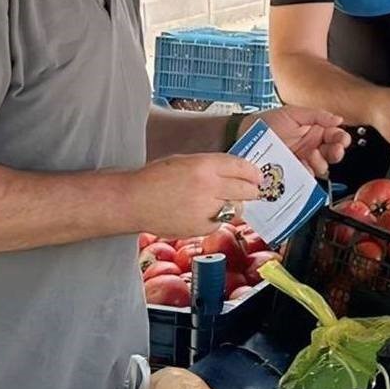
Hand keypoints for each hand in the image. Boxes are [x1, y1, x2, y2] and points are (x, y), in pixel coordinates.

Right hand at [127, 153, 262, 240]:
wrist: (131, 201)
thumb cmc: (155, 178)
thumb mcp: (186, 161)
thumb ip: (212, 166)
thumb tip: (236, 172)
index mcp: (205, 165)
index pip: (243, 167)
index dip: (254, 173)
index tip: (258, 176)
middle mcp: (209, 186)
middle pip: (247, 190)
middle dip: (252, 190)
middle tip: (252, 190)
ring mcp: (205, 209)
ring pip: (236, 208)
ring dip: (234, 205)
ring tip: (222, 201)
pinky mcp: (200, 227)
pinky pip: (220, 222)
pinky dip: (217, 218)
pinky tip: (204, 212)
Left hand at [242, 106, 350, 175]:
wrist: (244, 136)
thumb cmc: (267, 123)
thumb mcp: (293, 113)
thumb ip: (317, 115)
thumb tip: (339, 120)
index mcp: (314, 131)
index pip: (335, 136)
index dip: (341, 139)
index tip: (341, 140)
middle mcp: (311, 147)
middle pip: (333, 153)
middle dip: (336, 152)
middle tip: (334, 151)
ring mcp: (303, 161)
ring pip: (323, 167)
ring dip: (322, 162)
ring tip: (312, 156)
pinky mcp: (293, 173)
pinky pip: (307, 177)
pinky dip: (309, 173)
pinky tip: (304, 167)